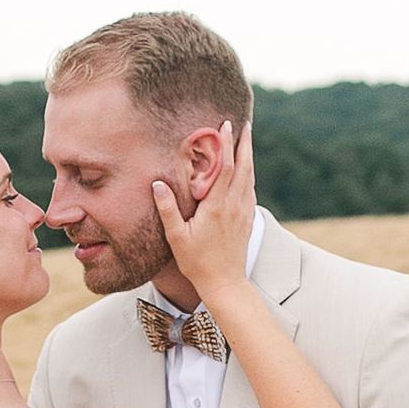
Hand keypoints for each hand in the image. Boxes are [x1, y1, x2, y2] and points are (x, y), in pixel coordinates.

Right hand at [153, 121, 254, 307]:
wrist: (225, 283)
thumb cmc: (197, 262)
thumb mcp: (177, 237)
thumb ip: (168, 209)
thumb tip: (157, 184)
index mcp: (217, 206)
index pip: (224, 167)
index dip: (226, 144)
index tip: (225, 125)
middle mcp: (234, 206)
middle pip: (243, 167)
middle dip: (244, 144)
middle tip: (245, 124)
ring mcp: (243, 213)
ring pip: (249, 177)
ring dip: (248, 157)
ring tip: (247, 140)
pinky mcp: (247, 220)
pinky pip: (250, 190)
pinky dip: (249, 174)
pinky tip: (247, 171)